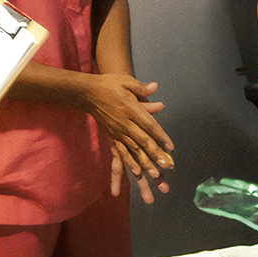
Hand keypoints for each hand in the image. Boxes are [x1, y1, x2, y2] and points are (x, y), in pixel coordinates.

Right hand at [82, 74, 173, 202]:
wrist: (87, 93)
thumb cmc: (109, 85)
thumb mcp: (125, 81)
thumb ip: (141, 88)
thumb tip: (155, 87)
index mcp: (130, 109)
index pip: (149, 124)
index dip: (160, 136)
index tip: (171, 147)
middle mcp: (124, 123)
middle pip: (143, 141)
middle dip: (156, 154)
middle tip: (168, 166)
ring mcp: (117, 132)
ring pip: (133, 150)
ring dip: (145, 163)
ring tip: (155, 174)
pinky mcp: (111, 137)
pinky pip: (120, 152)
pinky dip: (128, 163)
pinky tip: (136, 173)